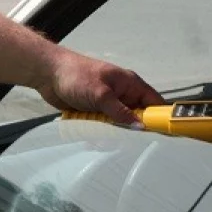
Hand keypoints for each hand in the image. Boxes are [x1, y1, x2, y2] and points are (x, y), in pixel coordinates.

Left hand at [36, 49, 163, 126]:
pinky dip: (97, 133)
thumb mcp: (100, 94)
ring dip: (109, 133)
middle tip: (121, 137)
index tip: (164, 136)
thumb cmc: (75, 75)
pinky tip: (89, 135)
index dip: (160, 118)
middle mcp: (122, 95)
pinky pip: (103, 129)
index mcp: (129, 84)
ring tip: (98, 133)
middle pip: (137, 119)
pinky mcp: (95, 113)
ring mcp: (108, 105)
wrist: (48, 74)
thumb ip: (119, 112)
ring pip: (119, 127)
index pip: (154, 103)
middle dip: (129, 130)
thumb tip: (139, 127)